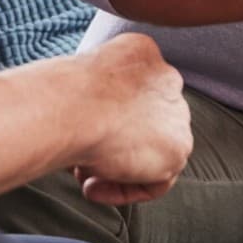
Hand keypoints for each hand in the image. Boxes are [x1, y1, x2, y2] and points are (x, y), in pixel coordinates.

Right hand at [70, 34, 193, 205]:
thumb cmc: (64, 92)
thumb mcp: (79, 80)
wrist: (76, 106)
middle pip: (143, 124)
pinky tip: (93, 186)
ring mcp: (176, 113)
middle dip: (113, 146)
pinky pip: (156, 179)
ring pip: (149, 152)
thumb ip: (97, 96)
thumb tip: (90, 122)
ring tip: (83, 174)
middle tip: (79, 160)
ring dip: (115, 170)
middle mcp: (166, 79)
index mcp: (141, 53)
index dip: (104, 119)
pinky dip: (124, 189)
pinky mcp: (178, 147)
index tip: (79, 133)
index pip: (131, 94)